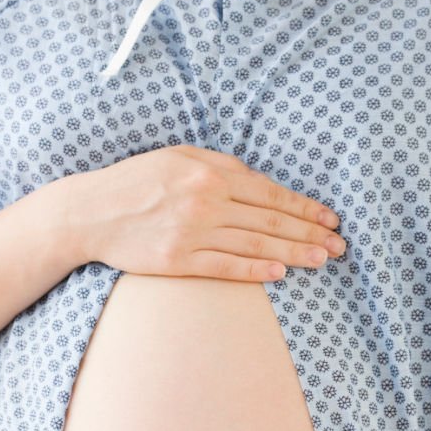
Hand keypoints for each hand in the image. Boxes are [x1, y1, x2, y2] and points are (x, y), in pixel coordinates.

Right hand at [71, 144, 345, 280]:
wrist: (90, 211)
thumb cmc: (136, 180)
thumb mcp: (178, 156)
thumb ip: (220, 165)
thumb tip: (259, 181)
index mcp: (210, 173)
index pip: (270, 192)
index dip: (304, 207)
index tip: (330, 218)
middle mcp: (206, 201)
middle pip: (270, 219)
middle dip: (310, 232)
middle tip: (340, 245)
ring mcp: (192, 232)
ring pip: (255, 244)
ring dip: (293, 253)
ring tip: (322, 260)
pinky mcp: (178, 260)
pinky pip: (225, 266)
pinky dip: (255, 270)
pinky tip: (281, 274)